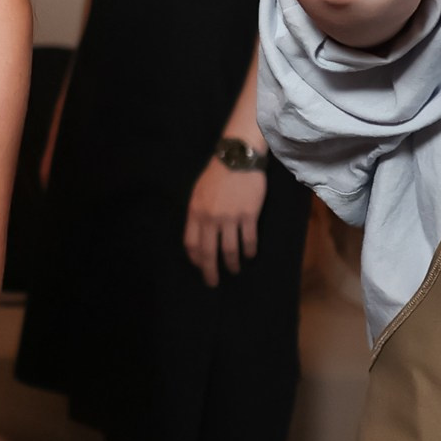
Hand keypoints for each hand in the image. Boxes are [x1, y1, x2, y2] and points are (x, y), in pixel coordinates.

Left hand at [184, 160, 265, 288]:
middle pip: (208, 252)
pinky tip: (249, 255)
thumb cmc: (216, 174)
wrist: (237, 158)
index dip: (195, 259)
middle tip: (212, 282)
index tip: (199, 266)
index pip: (191, 243)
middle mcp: (210, 218)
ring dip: (231, 264)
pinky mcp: (248, 215)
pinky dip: (249, 251)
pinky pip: (248, 240)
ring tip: (234, 270)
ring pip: (229, 250)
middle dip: (210, 271)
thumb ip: (197, 214)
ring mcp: (230, 218)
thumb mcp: (198, 193)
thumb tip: (199, 234)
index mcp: (195, 212)